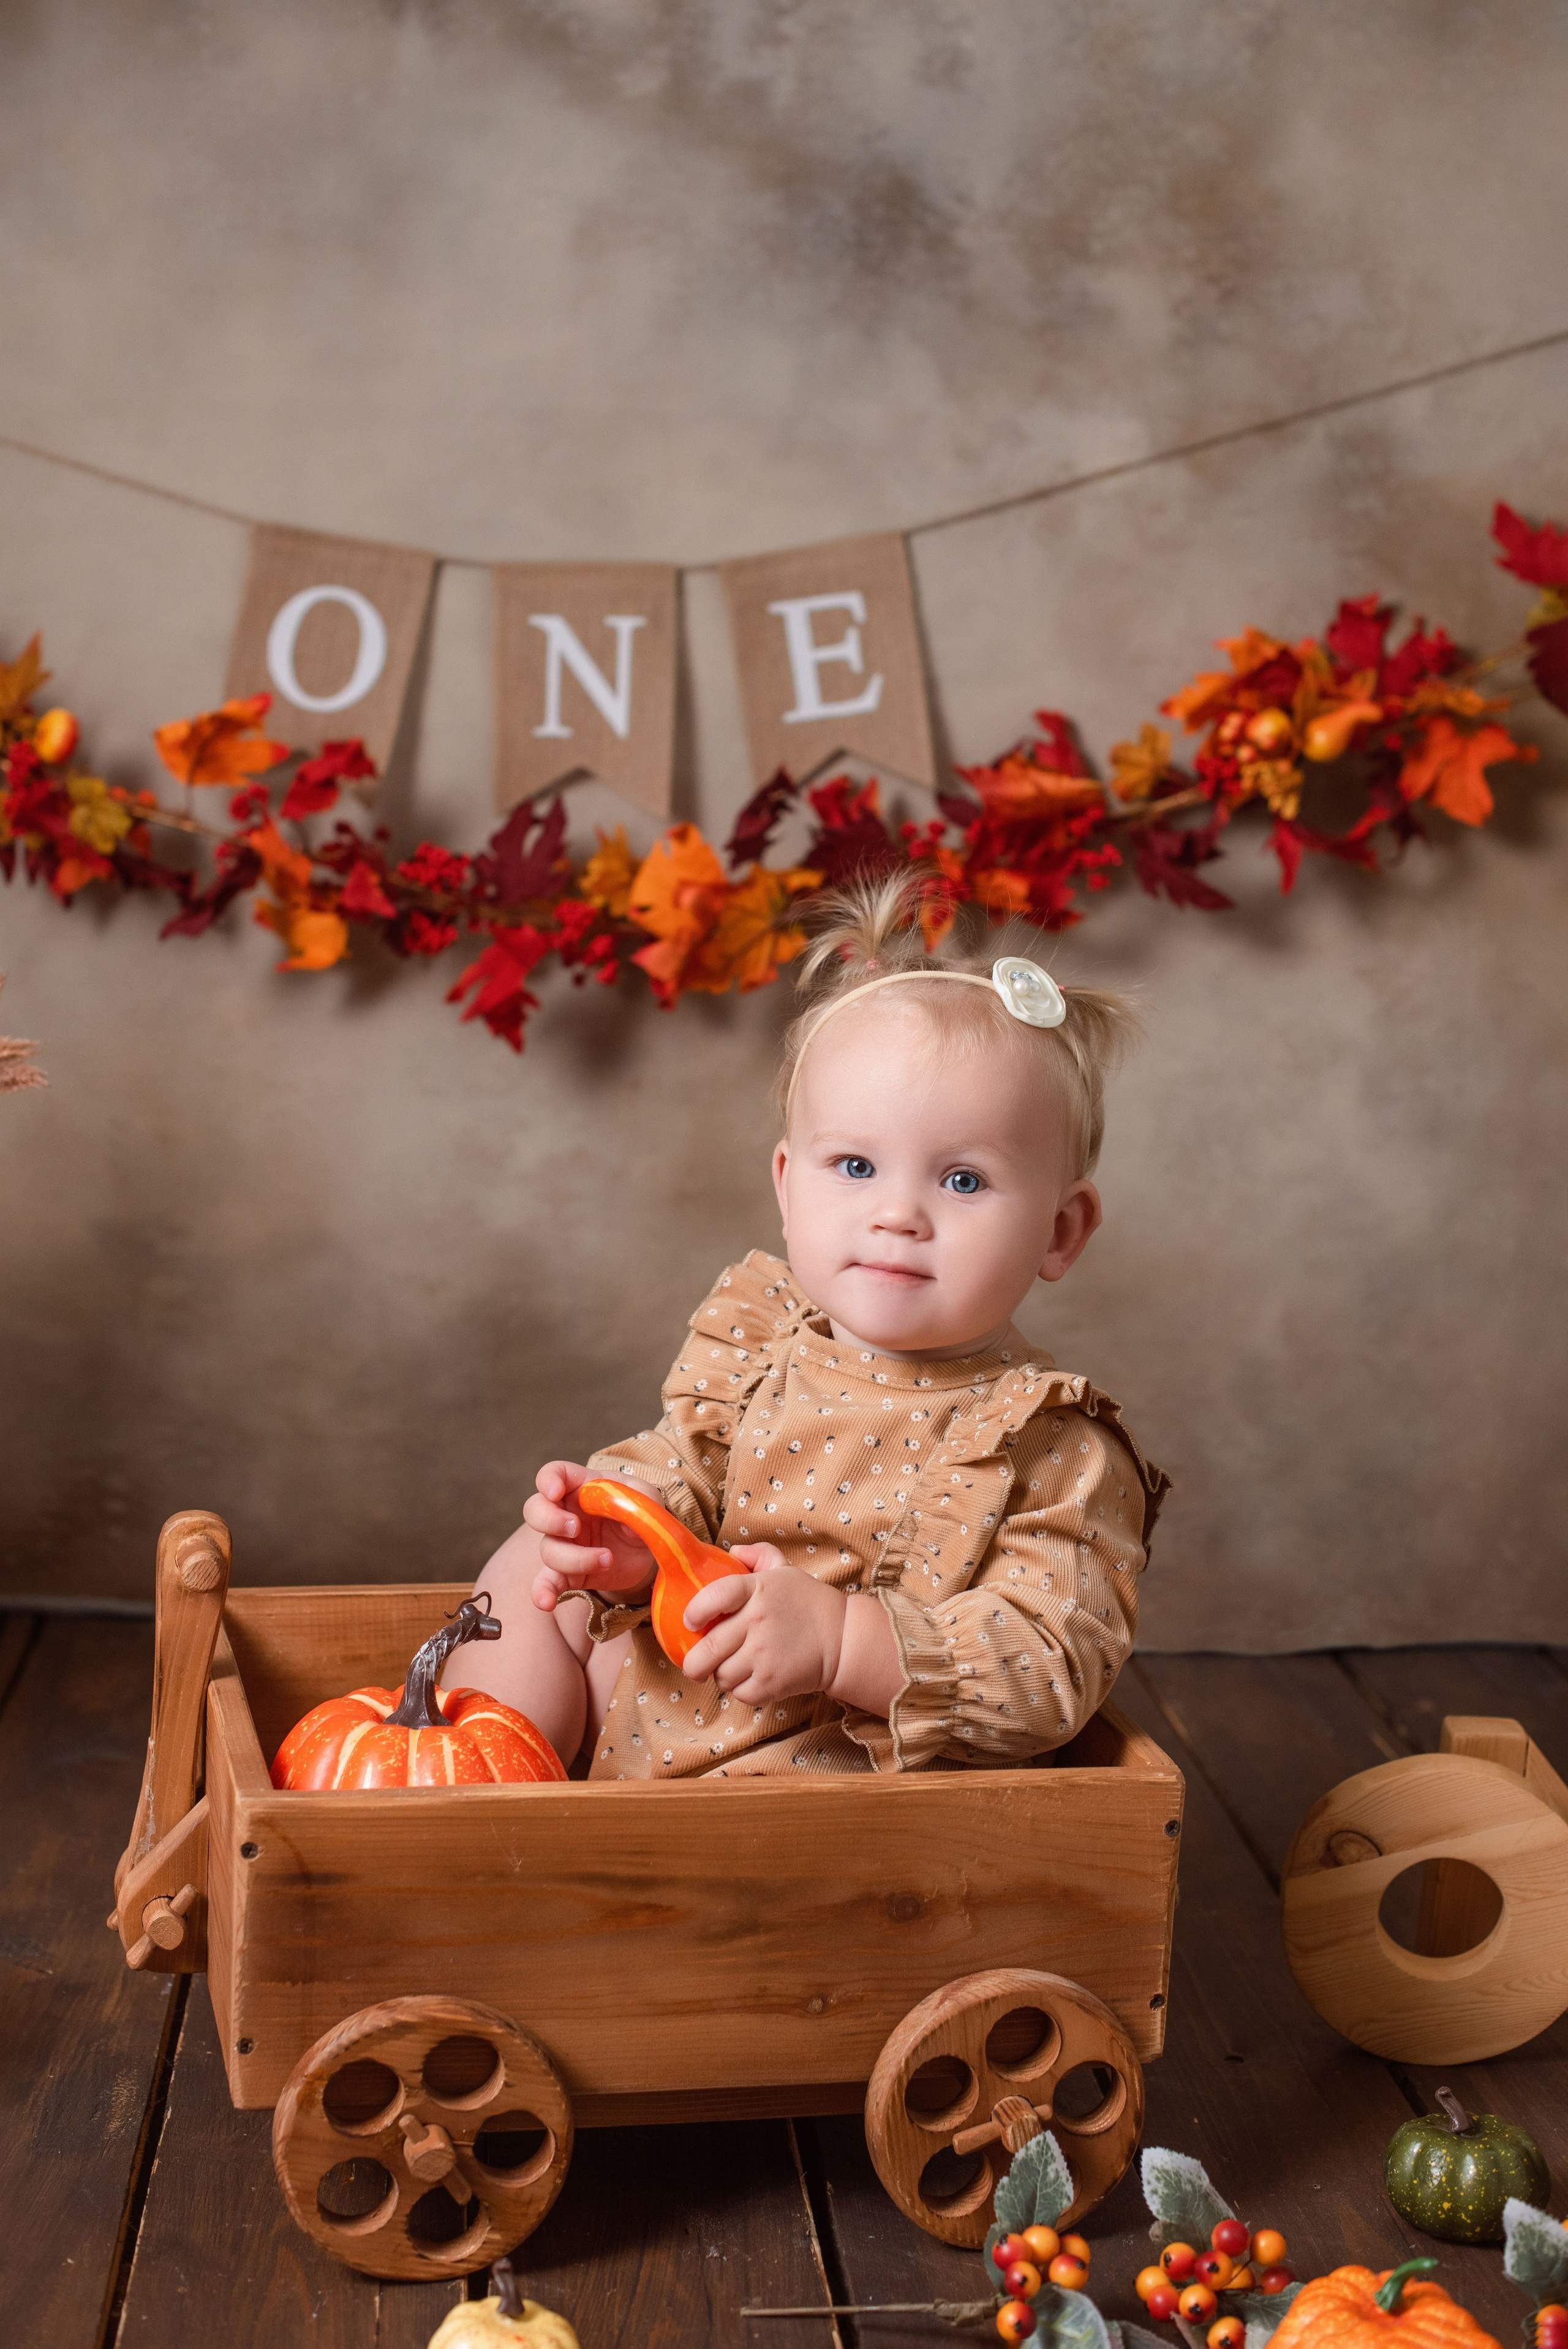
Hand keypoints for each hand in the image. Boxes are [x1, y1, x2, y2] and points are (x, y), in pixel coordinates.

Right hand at [524, 1462, 659, 1612]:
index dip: (548, 1479)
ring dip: (575, 1558)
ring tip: (607, 1559)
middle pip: (535, 1509)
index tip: (554, 1492)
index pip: (554, 1473)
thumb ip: (636, 1501)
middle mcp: (566, 1513)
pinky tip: (547, 1602)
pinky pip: (547, 1582)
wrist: (649, 1553)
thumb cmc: (643, 1516)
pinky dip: (543, 1592)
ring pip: (548, 1549)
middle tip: (575, 1527)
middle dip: (549, 1519)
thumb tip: (623, 1518)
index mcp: (583, 1487)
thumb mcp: (648, 1500)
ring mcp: (565, 1544)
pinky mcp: (569, 1573)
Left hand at [680, 1546, 847, 1703]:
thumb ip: (758, 1555)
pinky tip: (750, 1678)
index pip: (715, 1596)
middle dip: (693, 1662)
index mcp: (758, 1589)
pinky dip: (740, 1690)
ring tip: (732, 1666)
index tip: (689, 1621)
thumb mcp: (785, 1570)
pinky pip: (740, 1693)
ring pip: (721, 1675)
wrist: (843, 1638)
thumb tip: (731, 1551)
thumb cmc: (809, 1603)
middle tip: (694, 1663)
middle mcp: (759, 1621)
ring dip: (721, 1674)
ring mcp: (765, 1655)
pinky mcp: (773, 1682)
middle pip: (708, 1648)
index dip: (696, 1610)